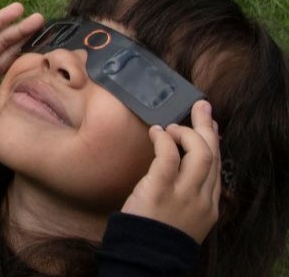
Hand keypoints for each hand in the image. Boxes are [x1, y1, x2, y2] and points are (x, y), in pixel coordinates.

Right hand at [0, 0, 43, 116]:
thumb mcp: (1, 104)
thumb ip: (14, 94)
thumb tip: (39, 92)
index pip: (8, 56)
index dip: (23, 44)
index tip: (40, 35)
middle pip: (1, 41)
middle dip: (19, 29)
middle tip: (38, 18)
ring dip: (2, 18)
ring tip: (20, 8)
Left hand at [120, 101, 221, 242]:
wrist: (146, 259)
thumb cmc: (157, 236)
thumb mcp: (184, 219)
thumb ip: (189, 196)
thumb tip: (181, 167)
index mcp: (210, 206)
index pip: (217, 167)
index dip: (214, 143)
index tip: (210, 126)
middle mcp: (202, 198)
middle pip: (212, 155)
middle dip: (207, 127)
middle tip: (201, 106)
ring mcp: (183, 194)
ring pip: (198, 153)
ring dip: (186, 132)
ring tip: (171, 125)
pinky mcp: (160, 190)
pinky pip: (168, 157)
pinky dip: (164, 141)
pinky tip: (157, 133)